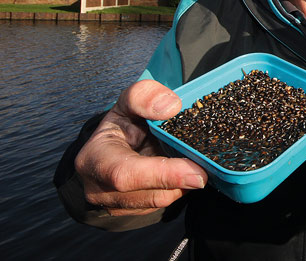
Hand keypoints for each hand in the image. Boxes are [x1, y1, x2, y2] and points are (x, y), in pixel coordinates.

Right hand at [74, 79, 207, 215]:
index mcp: (95, 160)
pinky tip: (188, 170)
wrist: (113, 149)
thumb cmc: (120, 125)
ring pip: (162, 202)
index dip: (163, 174)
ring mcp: (119, 206)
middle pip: (150, 194)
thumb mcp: (126, 103)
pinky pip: (165, 204)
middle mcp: (102, 190)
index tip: (196, 171)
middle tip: (207, 168)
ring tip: (197, 162)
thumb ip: (144, 97)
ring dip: (184, 184)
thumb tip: (172, 107)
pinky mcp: (137, 212)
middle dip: (182, 181)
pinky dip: (181, 187)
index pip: (125, 174)